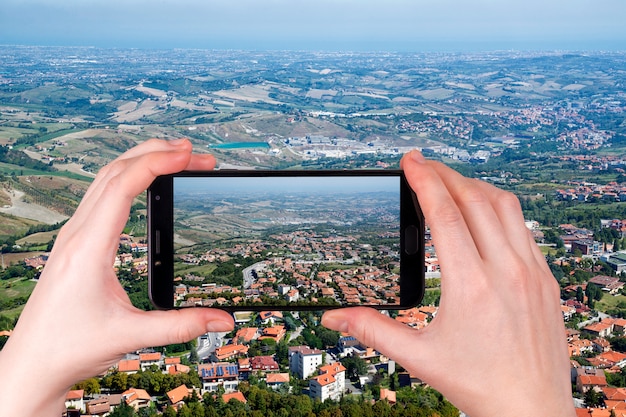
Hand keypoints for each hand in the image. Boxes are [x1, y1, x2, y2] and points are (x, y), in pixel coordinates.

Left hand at [0, 139, 233, 415]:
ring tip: (175, 158)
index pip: (123, 185)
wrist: (31, 364)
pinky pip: (102, 195)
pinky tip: (144, 183)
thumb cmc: (69, 347)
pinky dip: (127, 178)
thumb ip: (181, 325)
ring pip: (105, 178)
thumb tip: (223, 320)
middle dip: (155, 153)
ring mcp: (73, 235)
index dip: (158, 163)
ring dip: (140, 161)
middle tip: (193, 152)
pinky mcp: (76, 242)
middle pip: (114, 170)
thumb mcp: (130, 336)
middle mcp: (77, 234)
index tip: (188, 154)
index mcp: (88, 247)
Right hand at [322, 151, 574, 416]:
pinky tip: (484, 213)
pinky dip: (499, 208)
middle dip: (445, 173)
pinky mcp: (546, 279)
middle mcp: (506, 271)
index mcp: (471, 286)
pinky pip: (524, 227)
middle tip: (422, 164)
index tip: (410, 160)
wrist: (530, 410)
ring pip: (505, 206)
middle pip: (474, 199)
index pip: (444, 214)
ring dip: (474, 186)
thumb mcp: (418, 358)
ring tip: (451, 181)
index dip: (423, 180)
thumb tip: (333, 317)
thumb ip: (372, 330)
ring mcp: (532, 273)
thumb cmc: (477, 385)